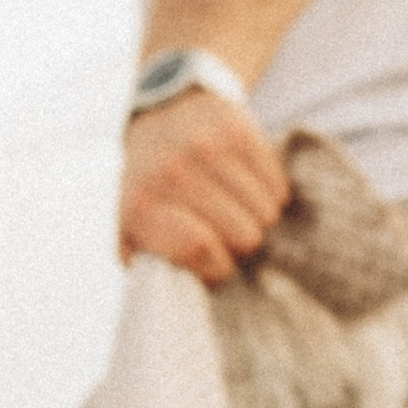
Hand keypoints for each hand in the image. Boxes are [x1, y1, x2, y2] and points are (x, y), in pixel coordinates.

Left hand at [118, 87, 288, 285]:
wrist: (164, 110)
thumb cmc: (150, 186)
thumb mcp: (130, 228)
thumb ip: (148, 264)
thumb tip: (177, 296)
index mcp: (142, 207)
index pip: (199, 249)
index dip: (219, 268)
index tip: (221, 268)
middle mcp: (173, 174)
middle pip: (241, 235)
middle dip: (242, 246)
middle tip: (232, 239)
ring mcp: (207, 149)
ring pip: (265, 213)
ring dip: (260, 221)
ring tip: (242, 214)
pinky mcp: (239, 132)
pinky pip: (276, 185)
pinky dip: (272, 196)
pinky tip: (252, 191)